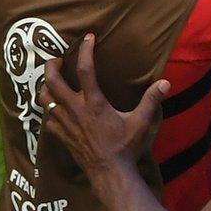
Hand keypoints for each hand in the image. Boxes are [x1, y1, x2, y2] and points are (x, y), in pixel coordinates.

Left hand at [40, 34, 165, 173]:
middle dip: (50, 66)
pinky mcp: (61, 136)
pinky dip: (48, 111)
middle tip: (56, 59)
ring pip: (44, 99)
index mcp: (94, 103)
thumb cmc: (125, 147)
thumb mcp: (141, 122)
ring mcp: (65, 123)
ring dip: (44, 87)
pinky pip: (47, 119)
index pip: (86, 70)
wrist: (109, 173)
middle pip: (52, 81)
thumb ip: (151, 101)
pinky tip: (54, 110)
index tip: (88, 38)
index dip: (85, 51)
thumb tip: (165, 83)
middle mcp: (75, 109)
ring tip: (50, 82)